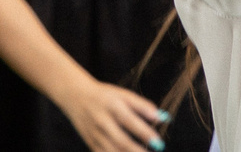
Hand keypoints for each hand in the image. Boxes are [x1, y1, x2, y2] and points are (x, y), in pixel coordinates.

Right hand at [56, 78, 170, 151]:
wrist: (76, 97)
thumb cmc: (106, 96)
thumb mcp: (123, 95)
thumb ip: (143, 106)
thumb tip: (163, 117)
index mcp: (111, 106)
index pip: (129, 121)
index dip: (144, 132)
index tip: (159, 142)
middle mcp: (102, 122)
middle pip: (121, 141)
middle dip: (138, 151)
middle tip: (155, 151)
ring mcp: (95, 135)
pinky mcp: (91, 145)